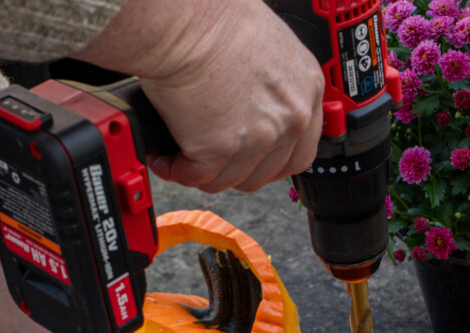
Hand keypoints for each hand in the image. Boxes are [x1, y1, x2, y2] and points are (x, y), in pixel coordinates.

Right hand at [70, 0, 323, 192]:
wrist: (182, 19)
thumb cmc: (212, 16)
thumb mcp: (267, 46)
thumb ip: (272, 84)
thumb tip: (256, 103)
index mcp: (306, 89)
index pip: (300, 150)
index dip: (270, 160)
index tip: (249, 159)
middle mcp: (291, 117)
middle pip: (265, 172)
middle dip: (234, 169)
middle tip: (210, 157)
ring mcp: (259, 137)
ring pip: (229, 179)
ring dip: (201, 171)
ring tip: (178, 153)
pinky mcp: (221, 149)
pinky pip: (197, 176)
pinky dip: (175, 169)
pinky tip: (163, 156)